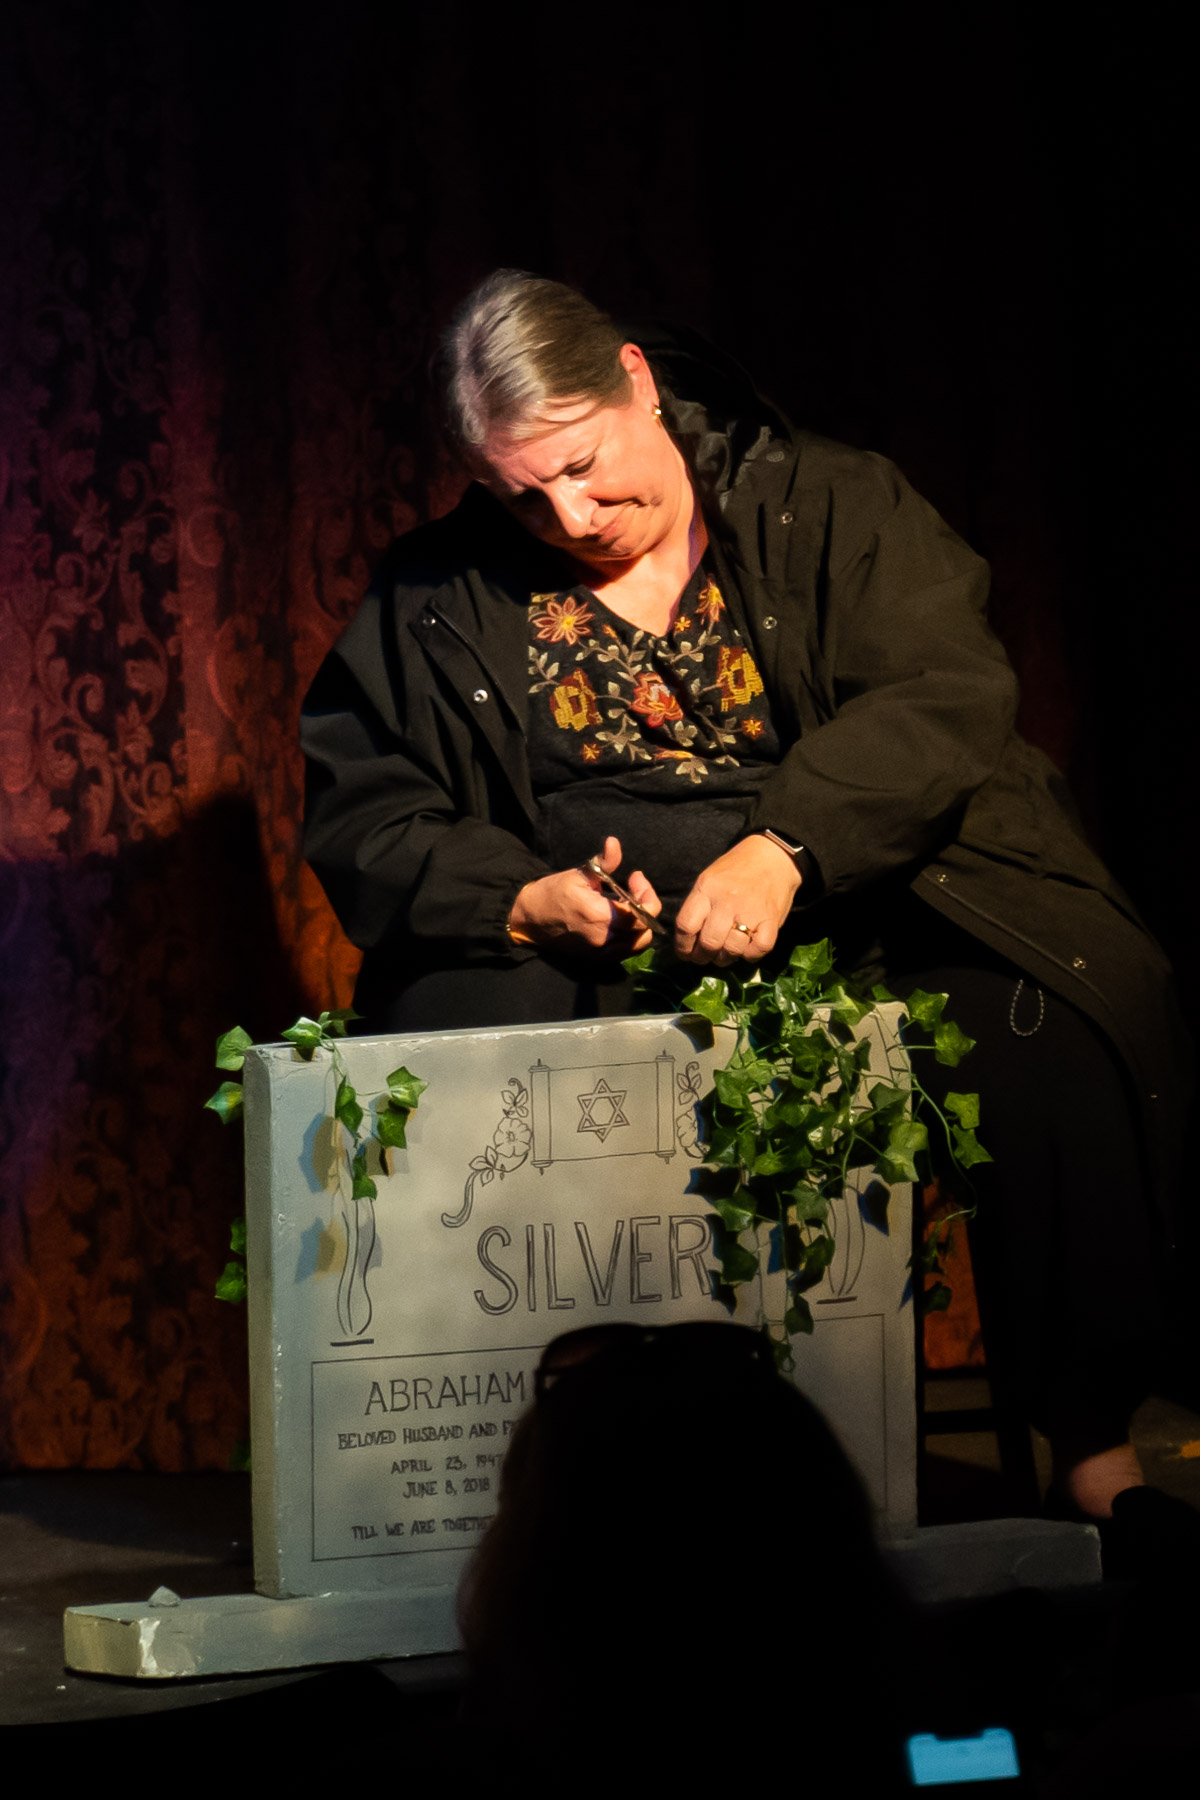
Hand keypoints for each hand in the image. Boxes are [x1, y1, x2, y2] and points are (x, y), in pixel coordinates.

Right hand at [508, 836, 662, 956]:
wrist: (530, 919)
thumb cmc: (554, 892)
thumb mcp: (579, 874)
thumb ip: (603, 861)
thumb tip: (614, 842)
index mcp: (599, 916)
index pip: (643, 915)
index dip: (647, 894)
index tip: (635, 877)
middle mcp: (604, 939)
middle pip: (645, 930)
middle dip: (647, 907)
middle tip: (634, 890)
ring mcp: (601, 953)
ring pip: (639, 943)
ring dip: (642, 922)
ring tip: (629, 904)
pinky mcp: (598, 959)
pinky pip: (627, 951)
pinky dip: (632, 935)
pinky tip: (623, 919)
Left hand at [674, 835, 801, 965]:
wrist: (773, 856)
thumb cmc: (736, 869)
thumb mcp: (709, 879)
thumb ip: (698, 906)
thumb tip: (687, 939)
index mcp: (707, 889)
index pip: (686, 925)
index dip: (682, 946)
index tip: (685, 953)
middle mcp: (727, 901)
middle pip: (708, 943)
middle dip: (702, 957)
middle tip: (704, 958)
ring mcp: (750, 911)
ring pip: (732, 950)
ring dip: (725, 958)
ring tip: (725, 954)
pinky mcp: (771, 920)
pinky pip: (757, 950)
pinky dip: (750, 955)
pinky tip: (747, 949)